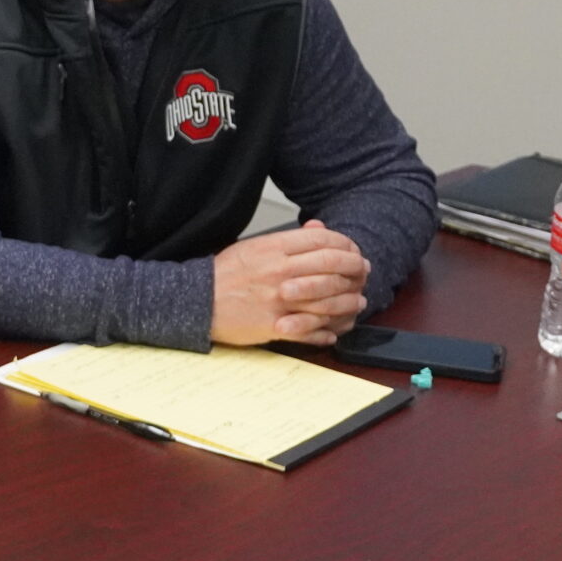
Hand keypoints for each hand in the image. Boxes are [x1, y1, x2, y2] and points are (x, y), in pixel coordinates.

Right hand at [210, 221, 370, 345]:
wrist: (198, 301)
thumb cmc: (226, 274)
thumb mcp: (256, 246)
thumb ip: (289, 239)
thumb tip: (318, 229)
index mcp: (274, 248)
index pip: (323, 241)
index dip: (346, 245)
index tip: (353, 250)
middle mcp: (280, 271)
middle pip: (331, 265)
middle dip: (355, 269)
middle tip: (363, 272)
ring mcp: (278, 300)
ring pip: (327, 299)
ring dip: (349, 301)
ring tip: (358, 301)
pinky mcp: (274, 326)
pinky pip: (309, 329)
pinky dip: (326, 332)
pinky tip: (334, 330)